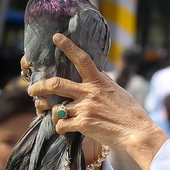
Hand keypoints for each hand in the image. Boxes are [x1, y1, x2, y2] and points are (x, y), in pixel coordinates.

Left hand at [27, 34, 167, 169]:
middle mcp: (90, 93)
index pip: (82, 59)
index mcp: (99, 82)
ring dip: (51, 113)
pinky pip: (61, 124)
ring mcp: (85, 108)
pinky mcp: (83, 124)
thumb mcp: (117, 91)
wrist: (137, 132)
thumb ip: (102, 83)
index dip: (68, 46)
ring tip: (52, 115)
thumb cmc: (130, 113)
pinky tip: (64, 128)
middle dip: (40, 86)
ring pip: (56, 108)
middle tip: (32, 89)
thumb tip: (96, 73)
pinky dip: (60, 127)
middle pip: (57, 84)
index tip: (56, 37)